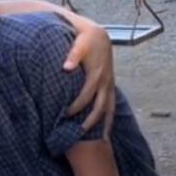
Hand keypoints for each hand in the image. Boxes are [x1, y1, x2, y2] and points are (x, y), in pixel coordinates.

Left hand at [63, 15, 116, 136]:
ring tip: (100, 140)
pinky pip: (111, 105)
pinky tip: (106, 130)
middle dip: (91, 120)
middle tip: (78, 133)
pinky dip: (109, 118)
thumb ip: (72, 54)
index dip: (77, 105)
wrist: (100, 35)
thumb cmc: (86, 38)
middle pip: (101, 105)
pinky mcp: (110, 86)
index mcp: (97, 73)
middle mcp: (105, 81)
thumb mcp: (80, 42)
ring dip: (104, 123)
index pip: (87, 93)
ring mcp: (109, 85)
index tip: (65, 115)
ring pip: (109, 107)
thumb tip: (66, 68)